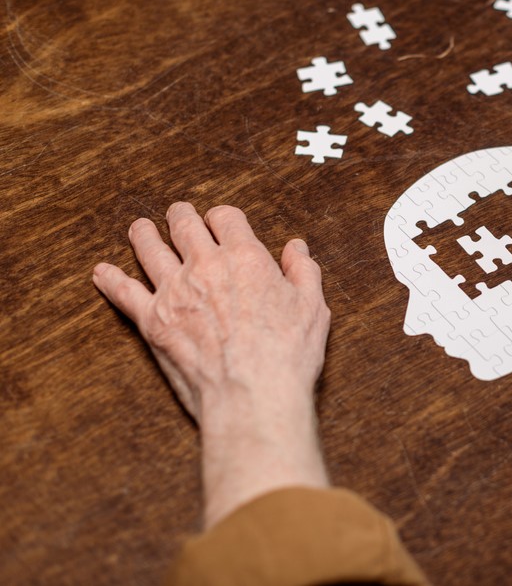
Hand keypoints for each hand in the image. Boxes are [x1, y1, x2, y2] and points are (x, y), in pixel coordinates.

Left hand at [93, 202, 331, 526]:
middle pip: (184, 226)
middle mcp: (206, 267)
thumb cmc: (287, 354)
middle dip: (180, 216)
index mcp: (246, 257)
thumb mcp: (313, 306)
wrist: (252, 395)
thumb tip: (296, 248)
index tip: (221, 221)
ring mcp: (174, 292)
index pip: (226, 218)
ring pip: (150, 250)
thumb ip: (303, 271)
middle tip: (177, 213)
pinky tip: (102, 273)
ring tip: (140, 229)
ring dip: (144, 235)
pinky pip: (124, 293)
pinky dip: (111, 280)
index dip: (222, 216)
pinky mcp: (153, 321)